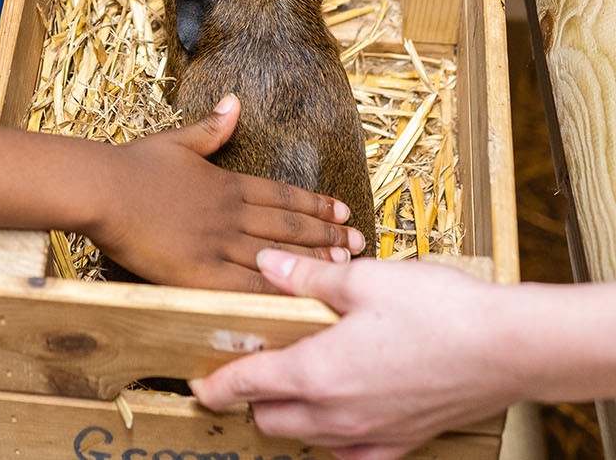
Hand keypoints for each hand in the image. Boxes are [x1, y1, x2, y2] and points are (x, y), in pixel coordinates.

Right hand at [91, 95, 363, 292]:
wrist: (105, 189)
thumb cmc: (134, 164)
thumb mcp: (177, 140)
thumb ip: (210, 129)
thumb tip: (235, 102)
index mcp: (226, 183)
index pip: (282, 194)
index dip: (314, 204)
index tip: (342, 209)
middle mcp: (230, 214)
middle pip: (288, 226)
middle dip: (326, 235)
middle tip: (358, 242)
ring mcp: (218, 245)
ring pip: (277, 255)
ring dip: (313, 262)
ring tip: (344, 268)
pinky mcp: (200, 274)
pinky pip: (247, 288)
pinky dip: (276, 293)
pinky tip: (301, 298)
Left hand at [190, 250, 513, 458]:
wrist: (507, 349)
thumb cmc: (437, 309)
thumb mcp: (363, 280)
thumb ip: (308, 278)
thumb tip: (267, 266)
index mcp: (319, 373)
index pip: (250, 386)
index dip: (218, 385)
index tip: (199, 385)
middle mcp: (339, 415)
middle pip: (273, 421)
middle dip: (252, 400)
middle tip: (246, 371)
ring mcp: (372, 434)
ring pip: (310, 439)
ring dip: (290, 417)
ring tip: (289, 384)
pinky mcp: (403, 441)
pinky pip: (352, 453)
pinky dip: (333, 437)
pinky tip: (340, 413)